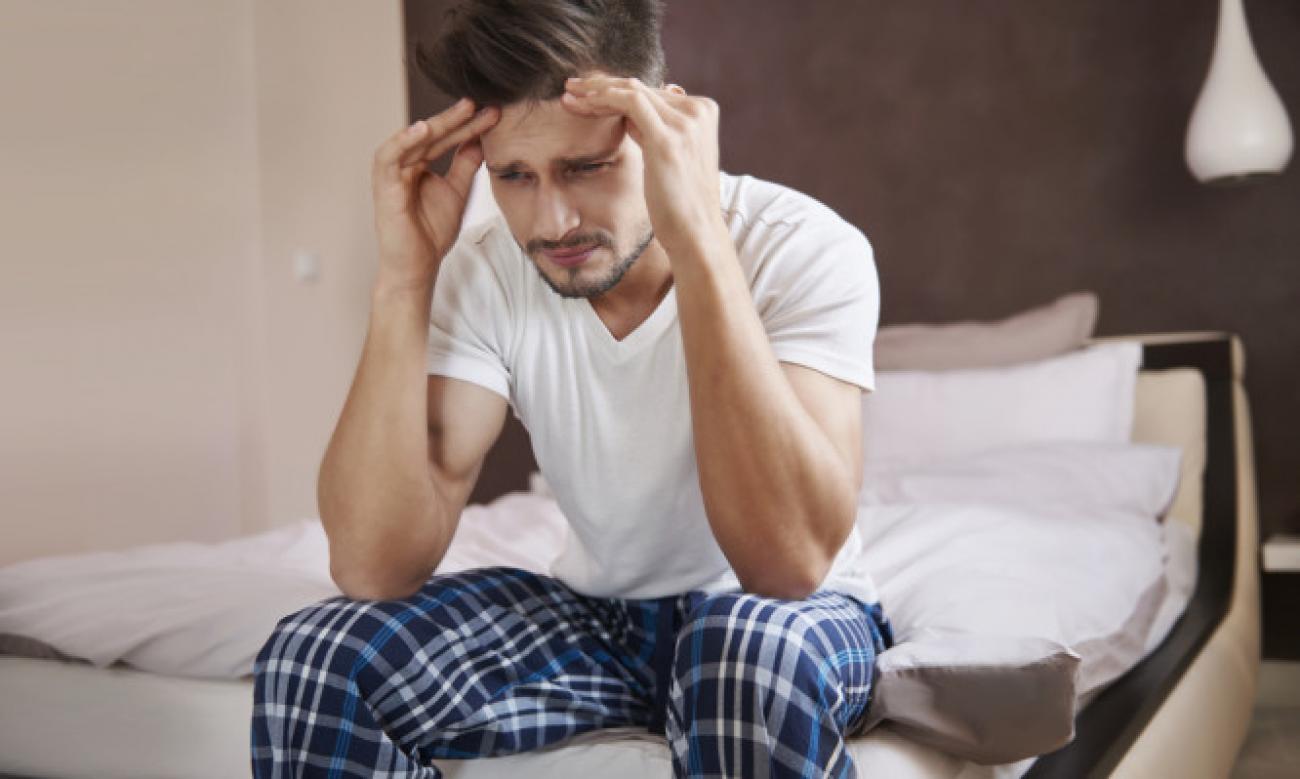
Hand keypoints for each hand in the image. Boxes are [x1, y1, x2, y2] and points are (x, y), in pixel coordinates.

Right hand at [370, 98, 498, 291]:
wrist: (417, 266)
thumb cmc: (431, 233)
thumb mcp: (457, 192)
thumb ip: (465, 165)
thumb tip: (480, 140)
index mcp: (419, 164)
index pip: (446, 139)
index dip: (469, 126)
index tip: (494, 113)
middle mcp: (404, 164)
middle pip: (431, 135)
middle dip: (457, 119)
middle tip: (480, 103)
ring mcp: (392, 174)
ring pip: (412, 140)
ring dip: (437, 124)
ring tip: (461, 110)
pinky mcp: (383, 186)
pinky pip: (390, 157)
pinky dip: (404, 141)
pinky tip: (424, 129)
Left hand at [562, 75, 726, 256]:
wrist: (695, 233)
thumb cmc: (679, 204)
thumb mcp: (667, 158)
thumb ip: (654, 132)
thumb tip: (627, 117)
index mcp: (703, 112)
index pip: (652, 92)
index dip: (616, 90)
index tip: (587, 95)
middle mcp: (697, 111)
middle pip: (641, 87)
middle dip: (600, 85)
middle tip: (571, 87)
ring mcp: (685, 123)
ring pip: (631, 90)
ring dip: (595, 90)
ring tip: (569, 95)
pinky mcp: (667, 138)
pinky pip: (629, 102)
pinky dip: (602, 98)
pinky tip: (582, 105)